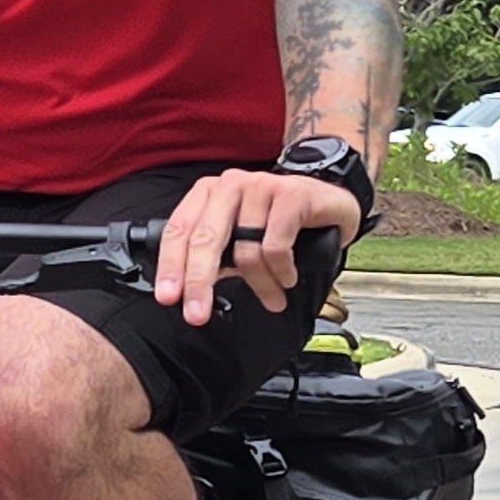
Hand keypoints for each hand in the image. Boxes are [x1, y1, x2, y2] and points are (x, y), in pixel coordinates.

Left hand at [153, 169, 360, 325]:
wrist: (330, 197)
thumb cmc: (280, 219)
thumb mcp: (241, 232)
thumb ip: (217, 255)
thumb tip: (193, 291)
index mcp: (209, 194)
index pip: (179, 229)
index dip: (170, 265)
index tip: (168, 297)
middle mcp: (231, 186)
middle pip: (205, 240)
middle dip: (198, 282)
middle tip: (197, 314)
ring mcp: (261, 187)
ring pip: (246, 250)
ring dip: (260, 284)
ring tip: (271, 297)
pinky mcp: (291, 195)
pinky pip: (276, 246)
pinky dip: (281, 271)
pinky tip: (288, 278)